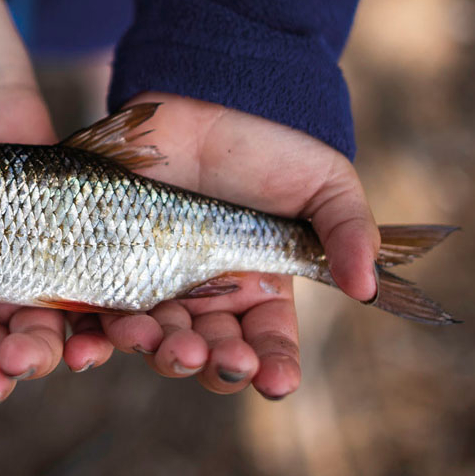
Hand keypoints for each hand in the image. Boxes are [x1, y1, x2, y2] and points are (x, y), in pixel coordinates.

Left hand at [96, 92, 379, 399]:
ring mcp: (159, 279)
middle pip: (212, 354)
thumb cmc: (272, 141)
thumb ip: (349, 233)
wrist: (203, 94)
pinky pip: (106, 309)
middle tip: (219, 360)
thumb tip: (368, 288)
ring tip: (170, 347)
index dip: (273, 368)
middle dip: (216, 366)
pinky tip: (110, 339)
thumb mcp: (326, 185)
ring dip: (165, 353)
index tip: (274, 381)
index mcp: (261, 286)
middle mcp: (210, 294)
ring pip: (160, 339)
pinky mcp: (112, 261)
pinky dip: (106, 333)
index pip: (270, 345)